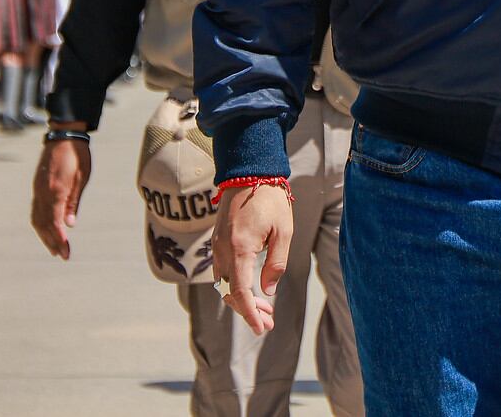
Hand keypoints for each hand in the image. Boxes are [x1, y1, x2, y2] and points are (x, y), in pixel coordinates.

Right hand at [30, 135, 92, 259]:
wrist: (64, 135)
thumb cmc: (77, 155)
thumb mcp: (81, 178)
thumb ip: (73, 202)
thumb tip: (69, 224)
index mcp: (55, 191)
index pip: (54, 223)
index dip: (59, 240)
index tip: (65, 253)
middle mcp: (42, 193)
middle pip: (43, 224)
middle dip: (52, 242)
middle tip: (62, 255)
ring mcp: (37, 189)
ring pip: (36, 218)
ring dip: (44, 235)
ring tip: (53, 247)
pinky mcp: (37, 185)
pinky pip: (35, 209)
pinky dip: (40, 223)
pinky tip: (47, 228)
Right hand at [217, 183, 293, 333]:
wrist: (248, 172)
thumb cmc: (270, 199)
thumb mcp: (283, 231)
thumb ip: (276, 264)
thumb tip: (268, 291)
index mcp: (240, 248)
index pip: (240, 292)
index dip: (250, 313)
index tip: (261, 327)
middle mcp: (223, 250)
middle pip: (229, 293)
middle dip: (248, 311)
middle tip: (268, 323)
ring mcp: (217, 246)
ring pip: (224, 284)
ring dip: (241, 300)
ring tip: (264, 310)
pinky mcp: (217, 242)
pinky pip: (222, 272)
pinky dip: (235, 286)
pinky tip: (251, 290)